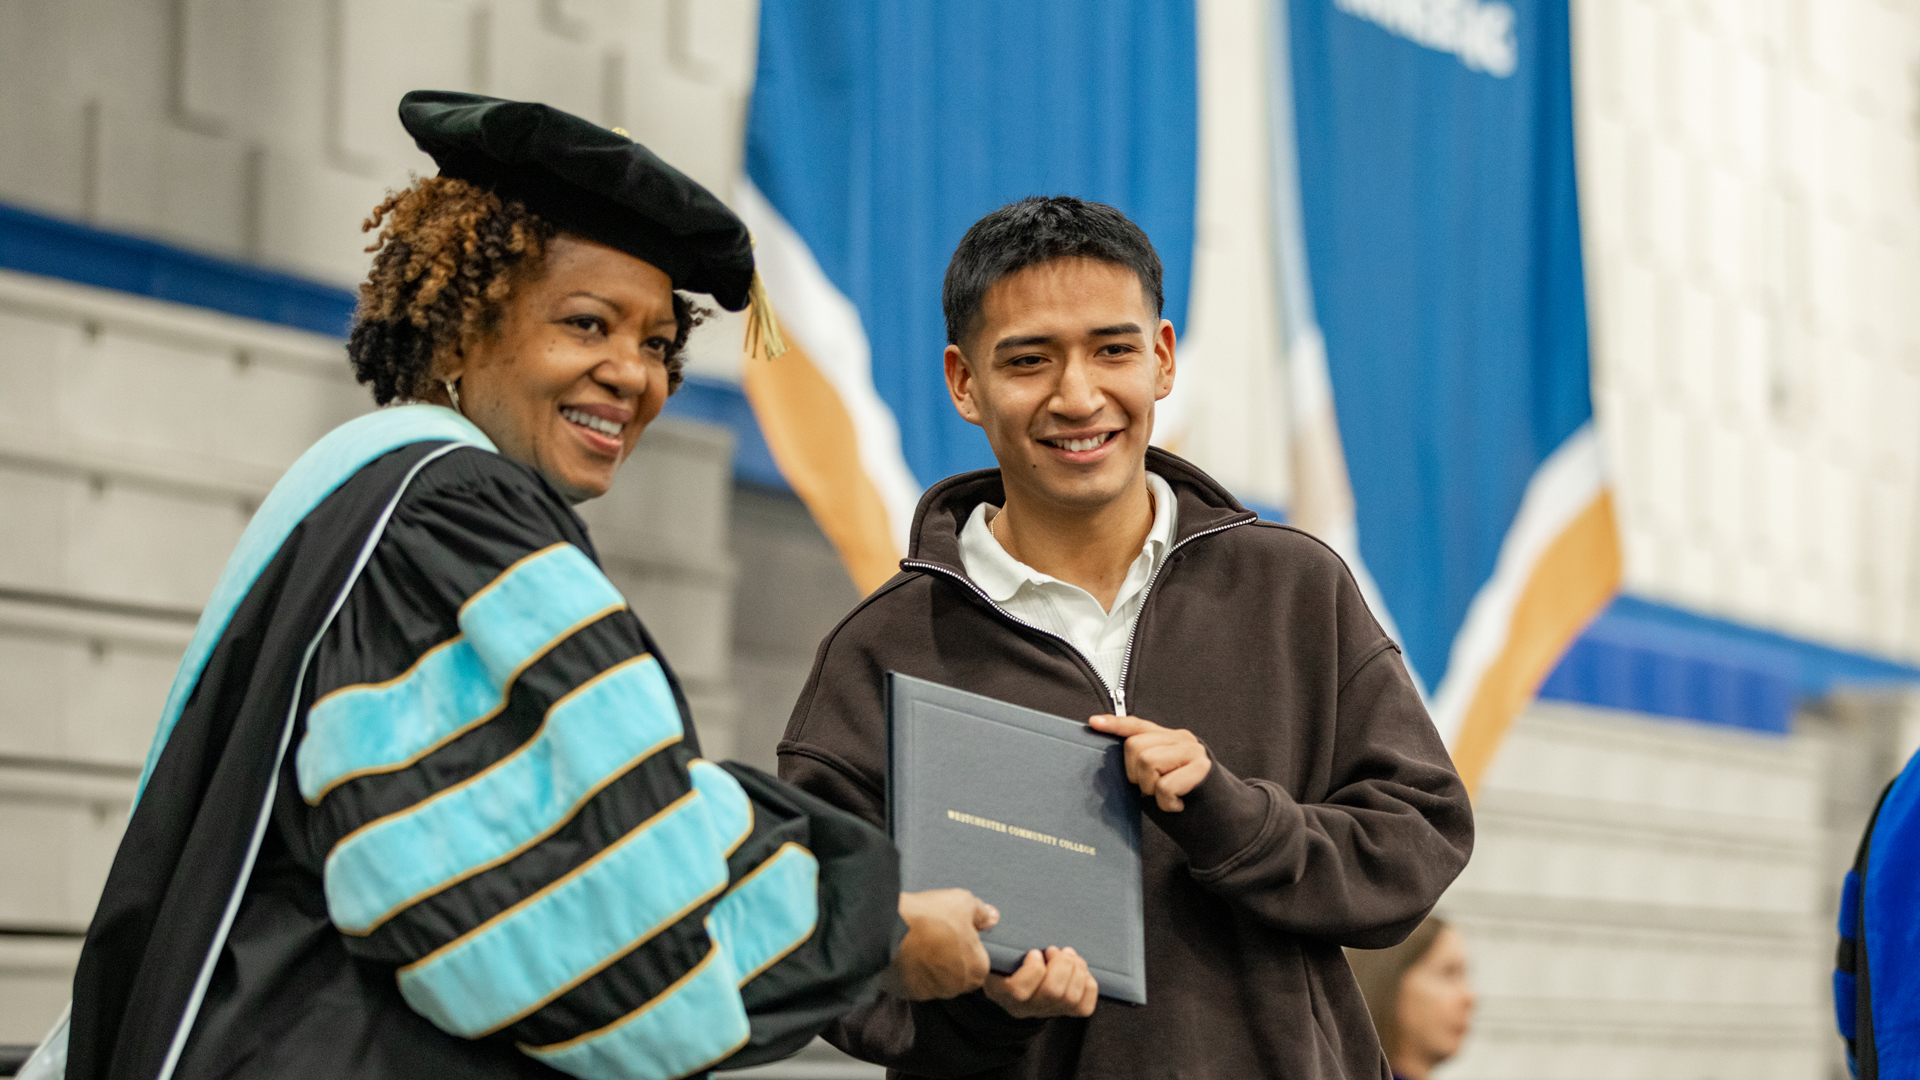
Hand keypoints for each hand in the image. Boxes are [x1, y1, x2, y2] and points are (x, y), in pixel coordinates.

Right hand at [889, 889, 996, 999]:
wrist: (888, 931)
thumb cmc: (930, 917)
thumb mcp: (962, 902)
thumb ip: (981, 912)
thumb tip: (991, 918)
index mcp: (977, 969)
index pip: (980, 963)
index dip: (969, 949)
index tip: (957, 935)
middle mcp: (957, 987)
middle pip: (959, 975)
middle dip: (951, 960)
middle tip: (937, 938)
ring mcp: (931, 993)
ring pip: (937, 981)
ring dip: (932, 968)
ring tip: (919, 944)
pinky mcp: (908, 993)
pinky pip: (915, 983)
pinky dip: (913, 972)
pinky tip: (906, 954)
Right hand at [983, 947, 1098, 1018]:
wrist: (1011, 986)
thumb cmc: (1003, 959)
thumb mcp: (992, 950)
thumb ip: (994, 936)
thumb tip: (994, 913)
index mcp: (1002, 993)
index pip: (1019, 990)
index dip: (1033, 969)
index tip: (1034, 952)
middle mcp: (1025, 1008)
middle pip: (1053, 992)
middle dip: (1061, 964)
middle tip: (1054, 949)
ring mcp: (1047, 1012)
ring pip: (1071, 998)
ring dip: (1076, 969)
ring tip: (1068, 955)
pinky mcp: (1066, 1013)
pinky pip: (1084, 1007)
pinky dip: (1087, 984)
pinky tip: (1078, 970)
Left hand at [1089, 714, 1211, 811]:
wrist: (1222, 822)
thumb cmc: (1186, 802)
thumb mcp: (1159, 778)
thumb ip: (1143, 764)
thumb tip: (1113, 763)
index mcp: (1169, 738)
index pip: (1138, 725)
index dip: (1115, 724)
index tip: (1094, 723)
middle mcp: (1181, 739)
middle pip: (1135, 747)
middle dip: (1136, 775)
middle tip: (1154, 790)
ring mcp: (1193, 751)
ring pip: (1148, 762)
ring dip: (1152, 789)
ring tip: (1168, 796)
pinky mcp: (1202, 767)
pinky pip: (1165, 785)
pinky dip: (1167, 802)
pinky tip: (1179, 804)